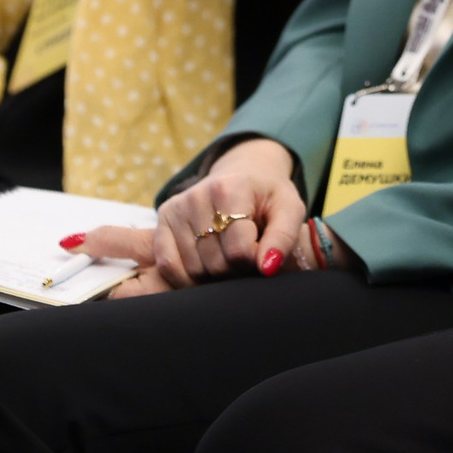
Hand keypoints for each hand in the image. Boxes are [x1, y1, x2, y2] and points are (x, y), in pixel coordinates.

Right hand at [87, 138, 307, 296]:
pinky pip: (167, 265)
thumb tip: (267, 267)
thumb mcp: (289, 209)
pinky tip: (203, 270)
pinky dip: (185, 278)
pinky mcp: (163, 217)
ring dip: (213, 276)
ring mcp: (177, 207)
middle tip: (245, 257)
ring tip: (227, 258)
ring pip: (192, 269)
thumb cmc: (268, 197)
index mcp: (230, 189)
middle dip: (234, 271)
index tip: (261, 251)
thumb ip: (284, 237)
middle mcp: (197, 195)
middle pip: (215, 263)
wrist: (243, 174)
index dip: (254, 262)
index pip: (238, 250)